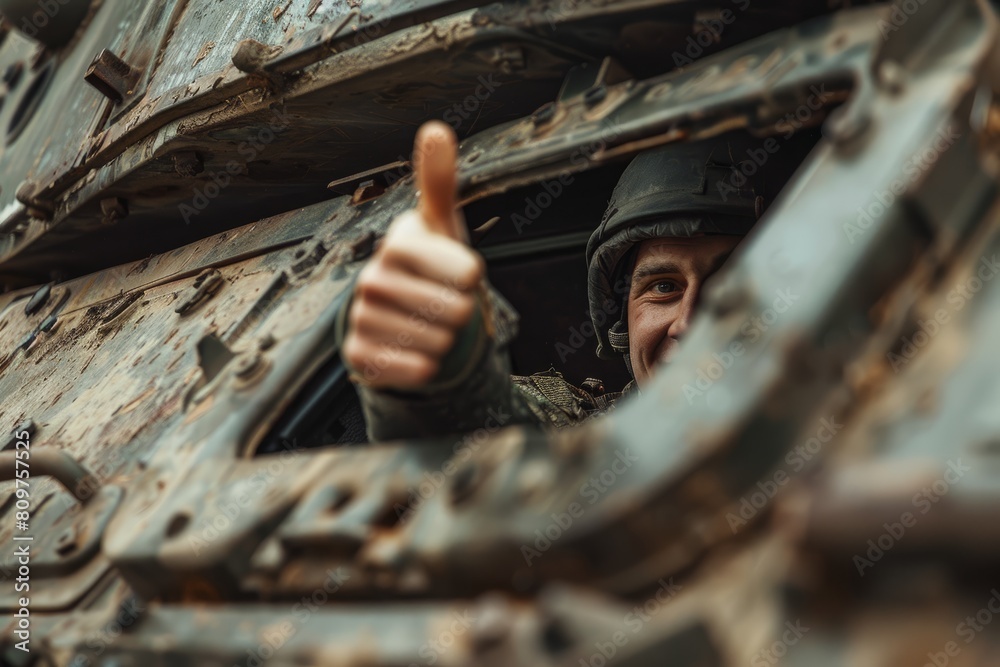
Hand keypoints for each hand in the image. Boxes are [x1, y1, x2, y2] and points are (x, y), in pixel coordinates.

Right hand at [342, 122, 484, 389]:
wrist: (400, 316)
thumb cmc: (429, 266)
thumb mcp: (441, 226)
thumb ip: (439, 182)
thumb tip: (435, 129)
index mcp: (398, 243)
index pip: (468, 272)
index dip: (472, 278)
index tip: (460, 273)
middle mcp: (373, 278)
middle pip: (456, 312)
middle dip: (461, 313)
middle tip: (443, 302)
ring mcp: (362, 317)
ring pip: (439, 343)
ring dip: (445, 340)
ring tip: (429, 324)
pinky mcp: (359, 354)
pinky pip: (413, 369)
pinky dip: (424, 367)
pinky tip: (417, 351)